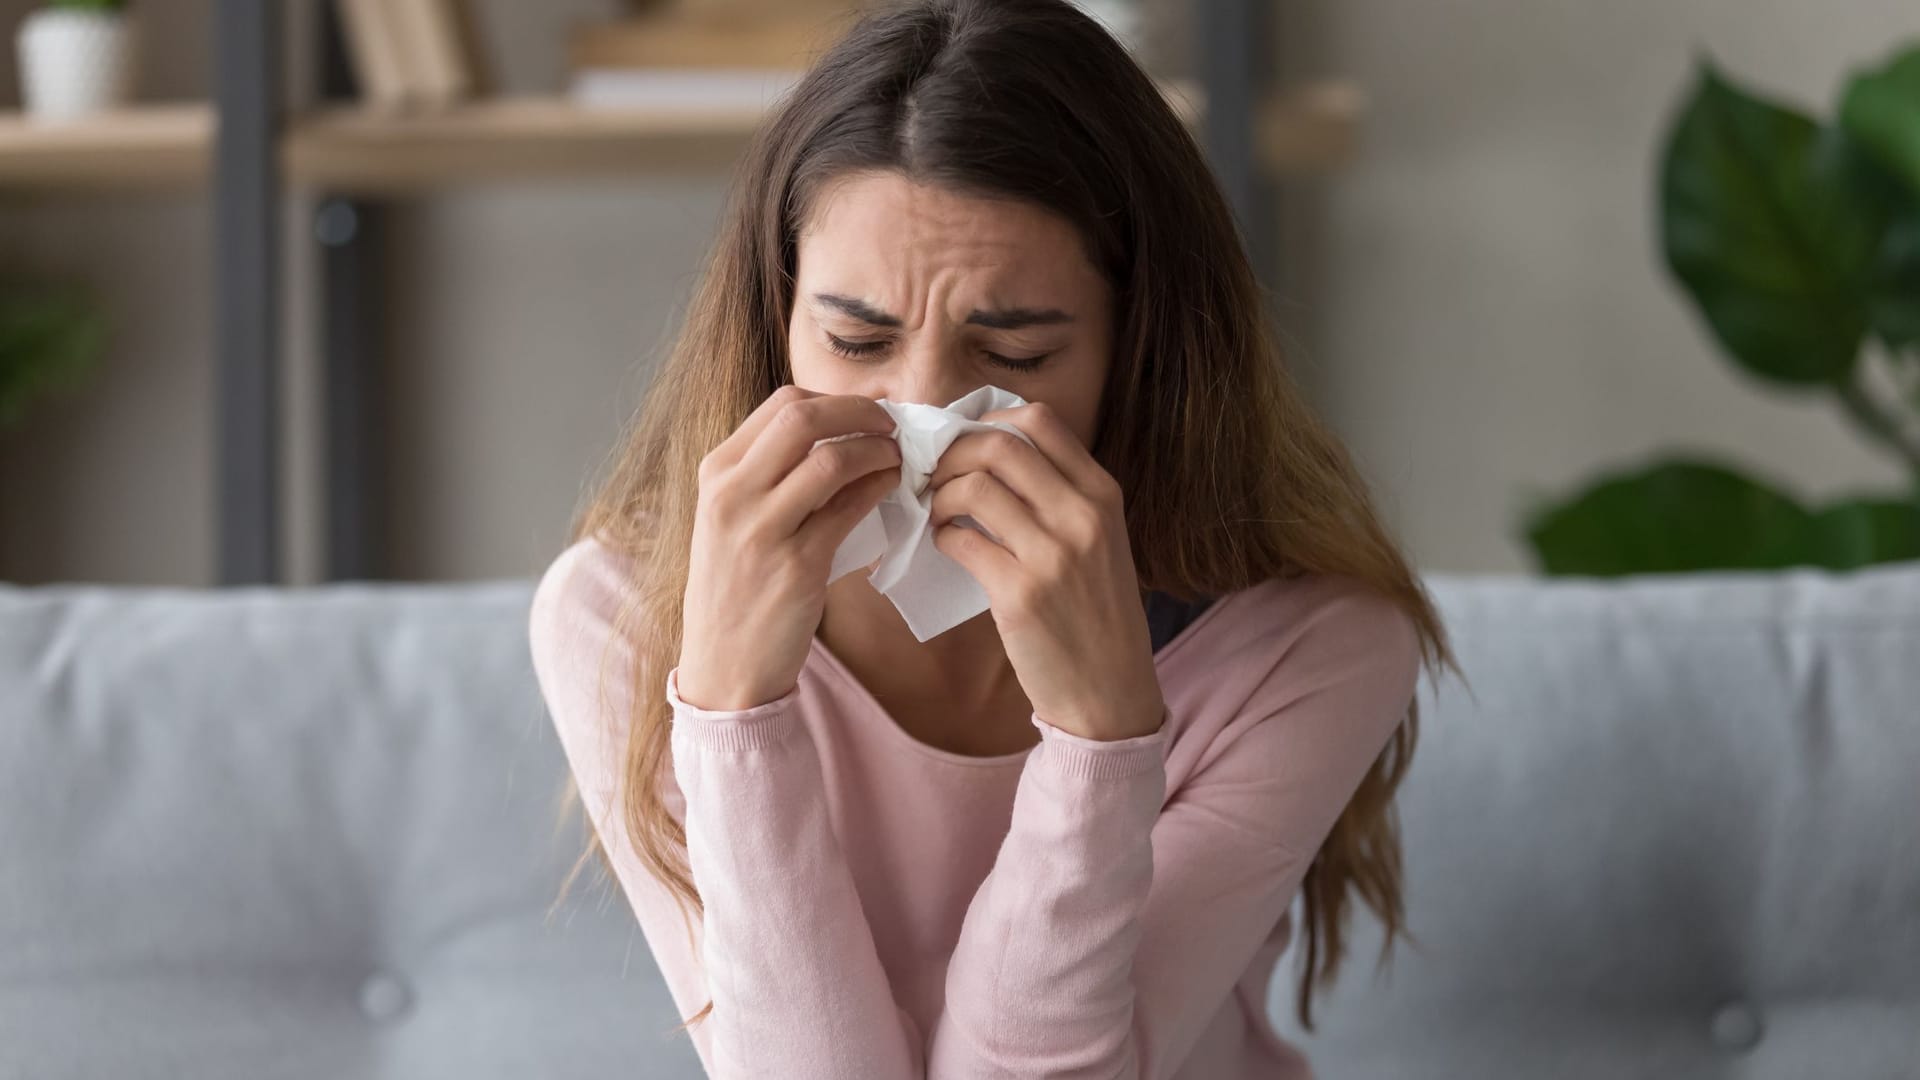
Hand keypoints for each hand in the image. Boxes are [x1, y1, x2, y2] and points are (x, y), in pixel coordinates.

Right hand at [678, 385, 902, 710]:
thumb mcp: (734, 517)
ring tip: (899, 457)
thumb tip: (842, 431)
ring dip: (877, 450)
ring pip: (831, 459)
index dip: (837, 400)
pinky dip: (879, 488)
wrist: (725, 665)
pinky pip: (849, 509)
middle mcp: (732, 494)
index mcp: (716, 472)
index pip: (782, 404)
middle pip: (803, 418)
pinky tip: (893, 488)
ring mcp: (762, 530)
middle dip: (861, 412)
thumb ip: (771, 473)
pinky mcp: (797, 566)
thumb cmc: (738, 587)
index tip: (867, 412)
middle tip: (893, 424)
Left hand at [926, 401, 1166, 741]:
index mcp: (1102, 494)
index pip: (1038, 421)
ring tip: (936, 512)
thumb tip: (989, 451)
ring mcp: (1053, 554)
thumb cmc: (1096, 614)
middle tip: (933, 474)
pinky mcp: (1020, 594)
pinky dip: (940, 535)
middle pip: (998, 444)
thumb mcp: (1100, 541)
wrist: (1110, 692)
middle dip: (951, 452)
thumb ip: (1060, 495)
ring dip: (940, 494)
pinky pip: (960, 539)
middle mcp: (1083, 516)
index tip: (963, 441)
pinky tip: (945, 544)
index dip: (986, 421)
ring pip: (974, 486)